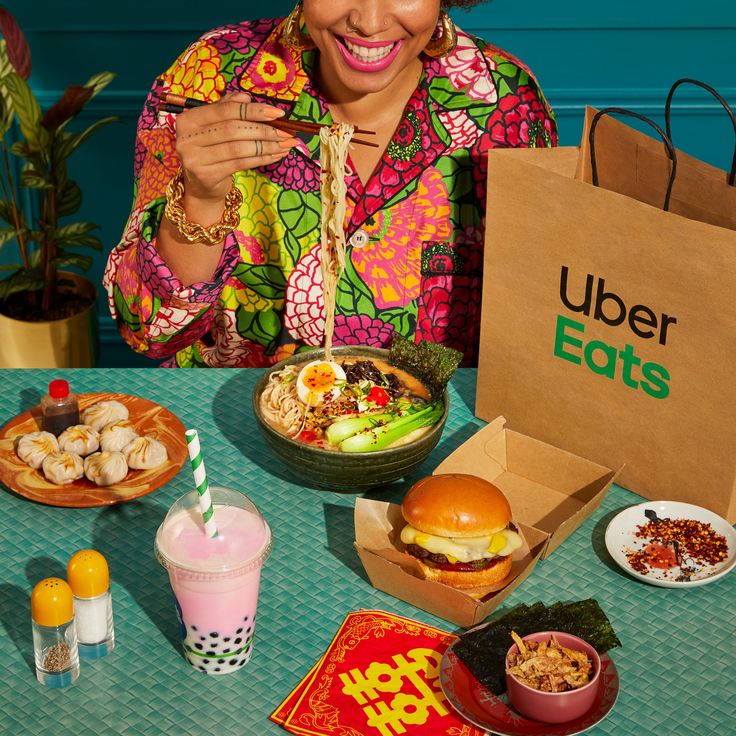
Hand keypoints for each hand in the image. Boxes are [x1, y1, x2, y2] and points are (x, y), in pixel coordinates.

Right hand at [174, 91, 297, 203]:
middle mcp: (187, 137)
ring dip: (267, 145)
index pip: (226, 109)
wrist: (201, 186)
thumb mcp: (216, 127)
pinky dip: (261, 159)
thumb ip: (227, 108)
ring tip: (285, 145)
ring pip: (238, 148)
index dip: (254, 110)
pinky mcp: (206, 176)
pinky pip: (240, 164)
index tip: (278, 113)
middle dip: (264, 129)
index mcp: (189, 119)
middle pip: (233, 129)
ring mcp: (194, 158)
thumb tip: (247, 98)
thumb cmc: (212, 152)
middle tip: (286, 132)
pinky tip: (276, 155)